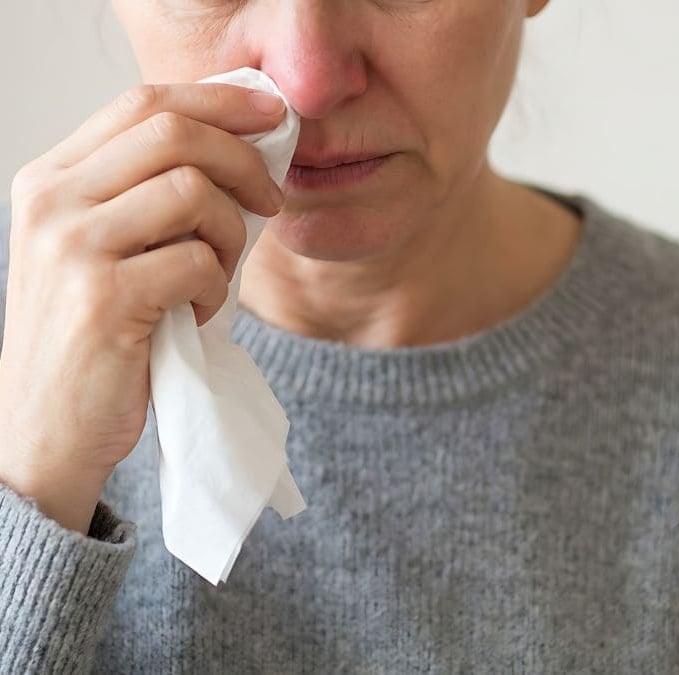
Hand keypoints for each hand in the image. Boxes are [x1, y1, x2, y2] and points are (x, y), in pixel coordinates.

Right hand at [0, 82, 285, 532]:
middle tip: (271, 199)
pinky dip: (216, 287)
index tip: (270, 114)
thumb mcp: (105, 253)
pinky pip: (198, 262)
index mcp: (54, 180)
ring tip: (218, 276)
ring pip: (192, 193)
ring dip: (231, 235)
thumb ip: (148, 199)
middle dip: (243, 161)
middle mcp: (54, 201)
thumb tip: (240, 157)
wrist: (47, 431)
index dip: (218, 101)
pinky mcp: (104, 298)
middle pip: (174, 134)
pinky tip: (197, 314)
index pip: (143, 103)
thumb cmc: (92, 341)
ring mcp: (73, 247)